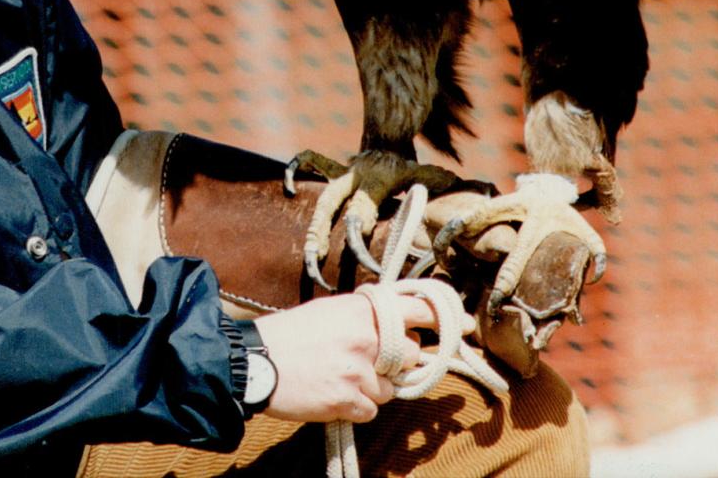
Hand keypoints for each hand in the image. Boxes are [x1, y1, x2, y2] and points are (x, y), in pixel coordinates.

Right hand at [251, 292, 434, 423]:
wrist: (254, 363)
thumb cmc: (289, 335)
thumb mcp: (329, 311)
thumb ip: (364, 317)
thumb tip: (395, 328)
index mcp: (362, 310)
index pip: (417, 307)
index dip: (444, 316)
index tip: (464, 324)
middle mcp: (368, 338)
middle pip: (409, 357)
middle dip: (395, 363)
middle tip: (367, 362)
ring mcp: (360, 371)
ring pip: (390, 388)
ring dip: (371, 388)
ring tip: (337, 378)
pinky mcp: (350, 400)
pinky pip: (371, 409)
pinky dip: (355, 406)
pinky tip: (330, 394)